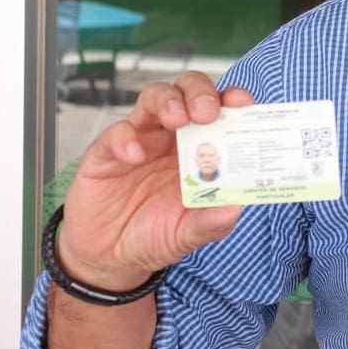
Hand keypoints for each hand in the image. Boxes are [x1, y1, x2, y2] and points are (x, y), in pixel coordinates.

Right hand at [55, 71, 250, 291]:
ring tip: (177, 118)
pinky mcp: (105, 152)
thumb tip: (235, 209)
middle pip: (189, 91)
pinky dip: (125, 138)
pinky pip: (115, 133)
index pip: (221, 110)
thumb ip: (210, 223)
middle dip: (200, 93)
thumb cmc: (156, 234)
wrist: (109, 257)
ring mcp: (140, 139)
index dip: (233, 100)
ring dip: (168, 100)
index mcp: (201, 148)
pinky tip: (134, 156)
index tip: (242, 102)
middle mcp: (173, 136)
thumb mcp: (187, 234)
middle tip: (207, 112)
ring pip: (154, 97)